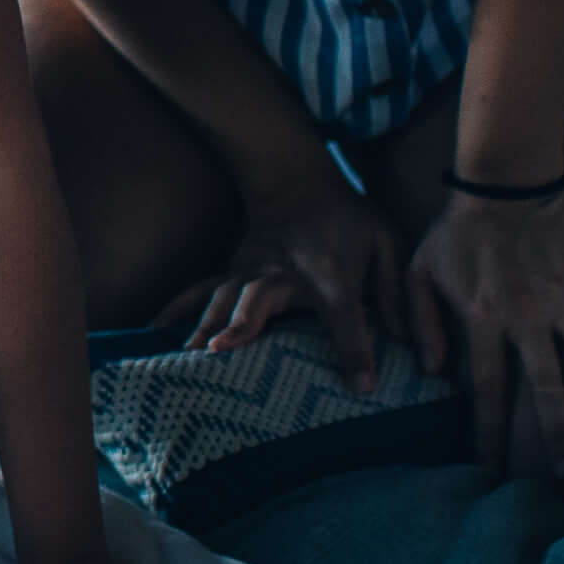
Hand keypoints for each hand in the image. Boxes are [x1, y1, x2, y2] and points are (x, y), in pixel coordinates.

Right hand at [172, 161, 404, 392]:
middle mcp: (282, 268)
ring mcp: (248, 267)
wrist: (294, 177)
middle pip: (261, 298)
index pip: (344, 310)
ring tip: (191, 357)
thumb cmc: (347, 217)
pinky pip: (199, 292)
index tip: (363, 386)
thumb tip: (407, 344)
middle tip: (224, 351)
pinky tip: (156, 333)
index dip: (354, 346)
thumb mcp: (385, 240)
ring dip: (206, 326)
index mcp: (330, 266)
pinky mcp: (229, 271)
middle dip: (244, 324)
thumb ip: (394, 290)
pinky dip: (177, 311)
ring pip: (224, 299)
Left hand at [404, 186, 563, 481]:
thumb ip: (423, 323)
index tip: (494, 468)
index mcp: (483, 320)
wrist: (501, 177)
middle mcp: (528, 318)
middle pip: (547, 391)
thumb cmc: (456, 227)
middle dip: (555, 438)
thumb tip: (435, 373)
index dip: (491, 433)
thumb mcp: (419, 271)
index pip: (488, 391)